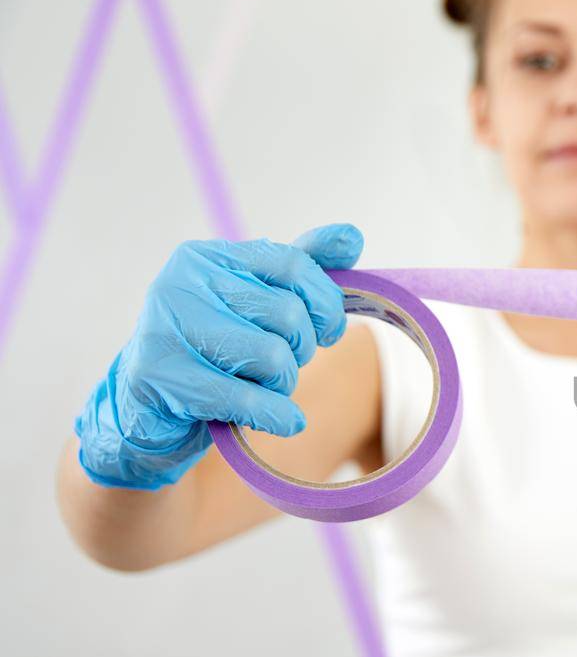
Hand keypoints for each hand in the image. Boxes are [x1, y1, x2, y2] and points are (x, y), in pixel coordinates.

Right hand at [73, 223, 363, 490]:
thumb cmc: (212, 352)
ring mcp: (165, 328)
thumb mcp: (255, 303)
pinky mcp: (159, 376)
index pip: (294, 264)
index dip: (326, 303)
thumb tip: (351, 236)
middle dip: (301, 350)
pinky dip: (277, 415)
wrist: (146, 411)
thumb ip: (301, 268)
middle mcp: (182, 283)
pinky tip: (282, 420)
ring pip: (273, 356)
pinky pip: (247, 397)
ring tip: (262, 387)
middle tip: (281, 365)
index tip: (328, 330)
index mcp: (208, 257)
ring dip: (284, 383)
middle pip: (288, 314)